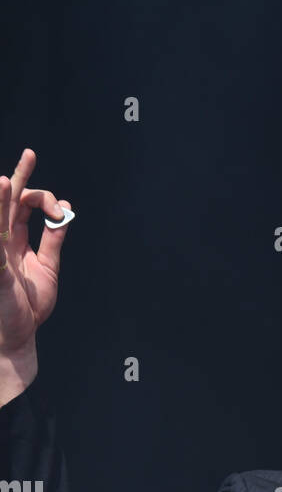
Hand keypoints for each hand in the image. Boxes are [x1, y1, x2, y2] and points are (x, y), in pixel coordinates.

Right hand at [0, 147, 73, 360]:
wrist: (19, 336)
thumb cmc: (29, 307)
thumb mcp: (48, 268)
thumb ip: (54, 240)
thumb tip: (65, 212)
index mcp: (15, 240)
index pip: (22, 204)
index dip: (43, 197)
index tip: (61, 211)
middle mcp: (2, 242)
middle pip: (8, 202)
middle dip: (20, 178)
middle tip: (30, 155)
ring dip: (0, 199)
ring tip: (5, 181)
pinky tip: (0, 204)